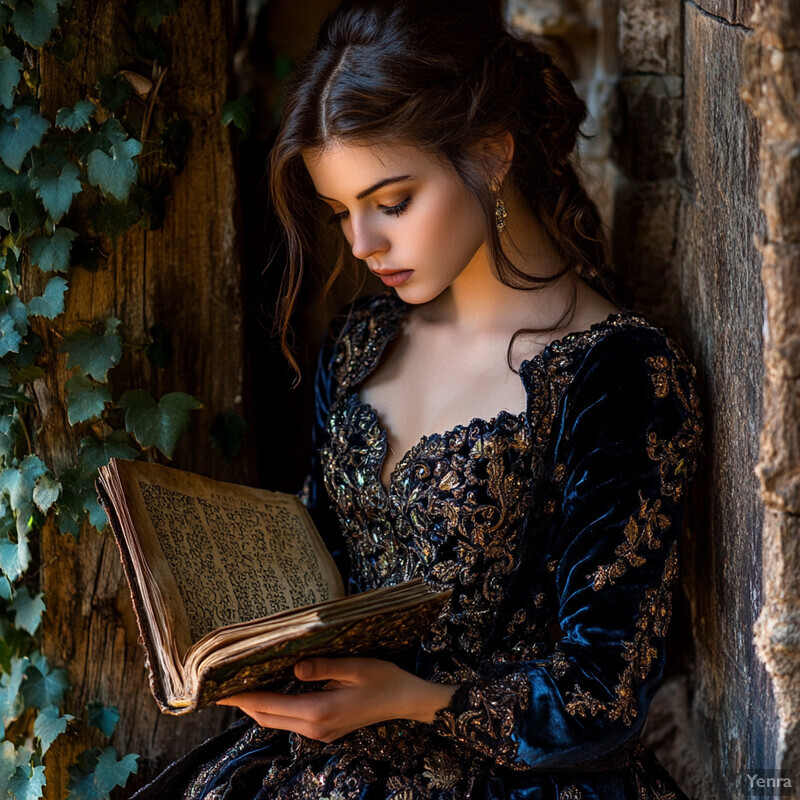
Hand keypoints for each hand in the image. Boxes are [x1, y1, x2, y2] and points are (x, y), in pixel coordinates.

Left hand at [216, 657, 457, 742]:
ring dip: (258, 705)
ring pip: (277, 720)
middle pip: (266, 717)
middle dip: (243, 702)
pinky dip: (274, 707)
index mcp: (319, 711)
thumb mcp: (354, 666)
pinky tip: (271, 690)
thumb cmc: (383, 679)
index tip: (218, 689)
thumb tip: (293, 667)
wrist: (407, 701)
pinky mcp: (326, 730)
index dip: (241, 697)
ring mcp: (320, 732)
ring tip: (241, 684)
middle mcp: (315, 727)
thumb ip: (322, 667)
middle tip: (221, 684)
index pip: (268, 705)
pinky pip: (290, 720)